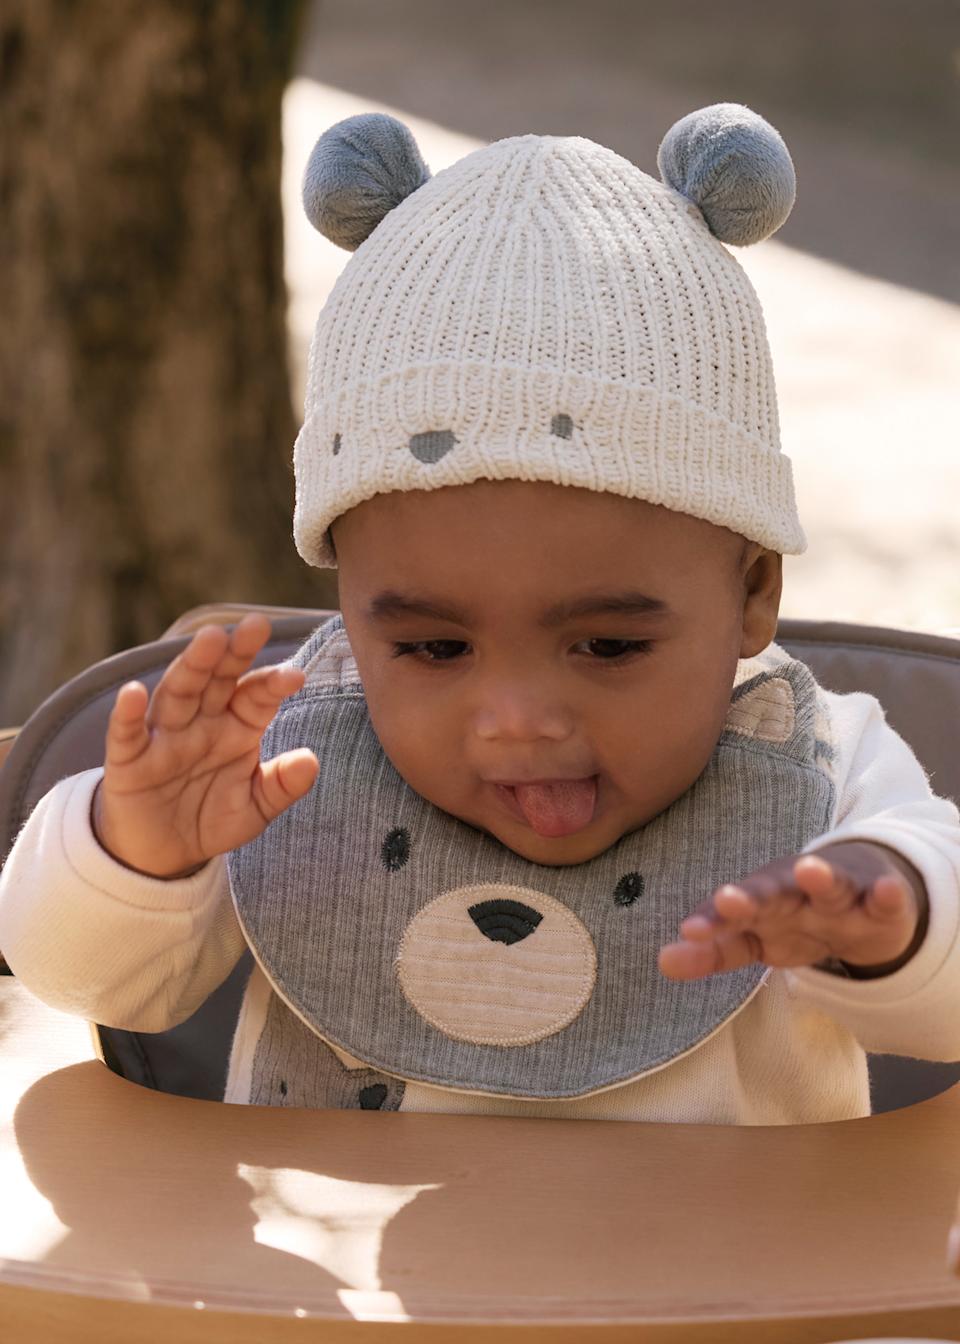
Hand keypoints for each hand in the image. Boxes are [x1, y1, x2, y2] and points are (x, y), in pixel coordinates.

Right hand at [93, 613, 318, 877]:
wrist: (162, 854)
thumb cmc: (211, 818)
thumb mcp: (254, 808)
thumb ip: (281, 786)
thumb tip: (311, 761)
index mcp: (236, 727)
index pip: (256, 695)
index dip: (273, 683)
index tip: (295, 677)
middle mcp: (201, 722)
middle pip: (218, 679)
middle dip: (235, 652)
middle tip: (256, 625)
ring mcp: (164, 737)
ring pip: (178, 693)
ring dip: (192, 665)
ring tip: (210, 639)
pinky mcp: (129, 761)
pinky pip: (127, 734)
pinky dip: (128, 714)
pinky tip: (134, 692)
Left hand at [658, 841, 926, 981]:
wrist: (861, 896)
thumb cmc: (796, 918)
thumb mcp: (755, 939)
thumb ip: (712, 952)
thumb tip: (662, 963)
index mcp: (761, 905)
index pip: (732, 917)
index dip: (712, 923)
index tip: (689, 930)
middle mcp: (795, 894)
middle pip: (772, 894)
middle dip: (751, 897)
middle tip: (729, 899)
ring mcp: (839, 896)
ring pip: (828, 887)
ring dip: (819, 877)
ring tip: (811, 869)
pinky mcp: (880, 904)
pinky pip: (885, 899)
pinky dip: (887, 894)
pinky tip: (887, 891)